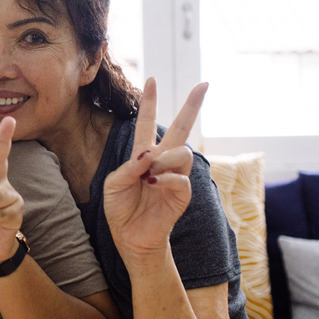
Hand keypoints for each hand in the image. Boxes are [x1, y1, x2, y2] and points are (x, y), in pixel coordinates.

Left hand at [103, 78, 207, 269]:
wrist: (131, 238)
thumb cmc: (121, 209)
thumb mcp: (113, 184)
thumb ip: (129, 166)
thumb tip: (149, 153)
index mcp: (142, 155)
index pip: (147, 123)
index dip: (150, 102)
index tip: (152, 79)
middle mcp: (162, 161)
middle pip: (182, 128)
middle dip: (193, 105)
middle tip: (204, 84)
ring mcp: (175, 176)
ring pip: (181, 151)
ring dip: (163, 159)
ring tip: (149, 174)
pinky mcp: (183, 193)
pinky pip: (180, 177)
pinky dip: (165, 178)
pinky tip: (153, 183)